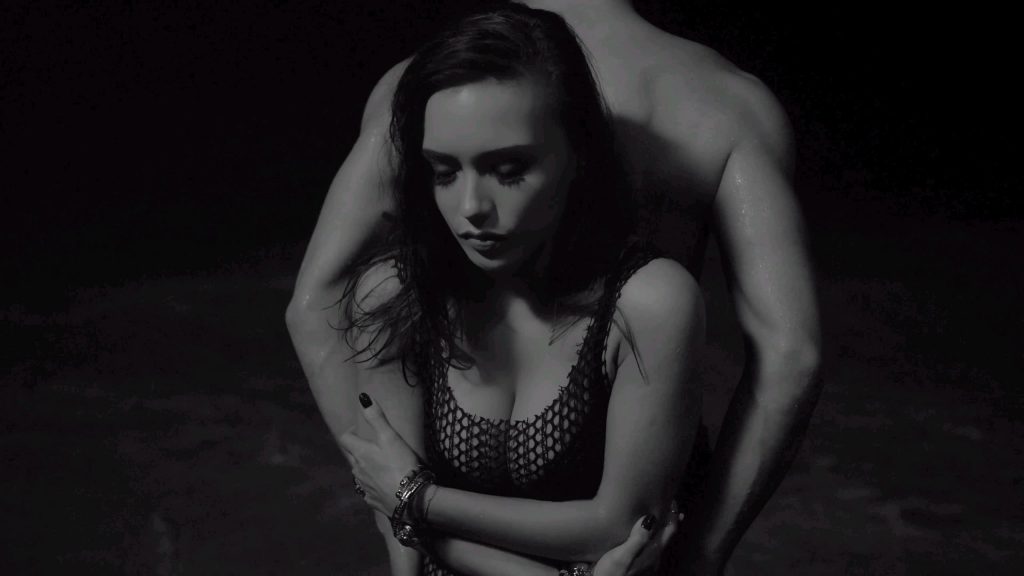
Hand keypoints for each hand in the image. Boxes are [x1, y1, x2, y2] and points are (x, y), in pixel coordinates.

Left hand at [339, 393, 422, 516]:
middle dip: (358, 450)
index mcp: (360, 453)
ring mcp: (363, 487)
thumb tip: (362, 397)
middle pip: (351, 456)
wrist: (409, 498)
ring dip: (364, 467)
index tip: (360, 429)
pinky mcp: (371, 501)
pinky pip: (367, 490)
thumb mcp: (390, 437)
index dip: (351, 431)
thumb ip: (376, 417)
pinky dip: (372, 484)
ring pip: (358, 474)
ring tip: (379, 464)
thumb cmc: (400, 464)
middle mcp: (357, 470)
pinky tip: (382, 484)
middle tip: (372, 446)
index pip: (345, 438)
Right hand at [592, 503, 682, 575]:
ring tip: (663, 517)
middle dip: (670, 521)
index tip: (672, 500)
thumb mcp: (622, 555)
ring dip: (663, 529)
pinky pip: (653, 547)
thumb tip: (650, 518)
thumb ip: (637, 538)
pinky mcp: (641, 566)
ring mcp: (648, 564)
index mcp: (652, 552)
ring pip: (660, 542)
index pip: (669, 531)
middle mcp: (654, 558)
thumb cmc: (611, 573)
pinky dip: (655, 537)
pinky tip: (648, 536)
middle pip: (667, 536)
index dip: (672, 515)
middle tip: (672, 505)